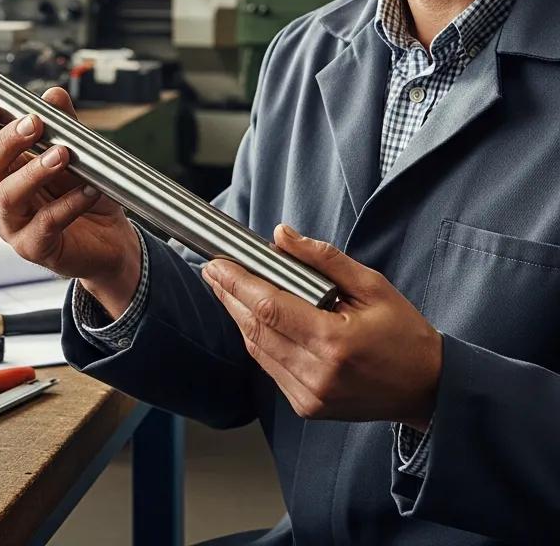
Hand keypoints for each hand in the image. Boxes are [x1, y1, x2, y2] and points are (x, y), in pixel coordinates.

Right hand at [0, 87, 141, 314]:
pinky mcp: (35, 248)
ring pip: (8, 196)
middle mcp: (0, 198)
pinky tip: (88, 190)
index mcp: (3, 171)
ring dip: (34, 171)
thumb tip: (53, 95)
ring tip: (63, 154)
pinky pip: (45, 224)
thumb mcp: (78, 153)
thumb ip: (64, 124)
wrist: (110, 240)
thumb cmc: (85, 194)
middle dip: (6, 142)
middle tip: (34, 123)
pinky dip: (68, 204)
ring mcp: (14, 226)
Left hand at [202, 224, 441, 428]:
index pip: (269, 307)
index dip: (237, 283)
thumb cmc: (404, 335)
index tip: (217, 263)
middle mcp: (317, 374)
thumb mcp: (372, 285)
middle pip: (255, 328)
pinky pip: (269, 366)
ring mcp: (310, 396)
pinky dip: (256, 339)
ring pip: (256, 348)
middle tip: (213, 270)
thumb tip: (282, 235)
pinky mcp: (307, 406)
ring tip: (225, 288)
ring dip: (238, 316)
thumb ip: (324, 259)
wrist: (429, 389)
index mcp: (334, 342)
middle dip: (229, 295)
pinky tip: (251, 317)